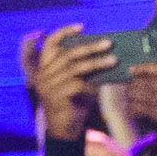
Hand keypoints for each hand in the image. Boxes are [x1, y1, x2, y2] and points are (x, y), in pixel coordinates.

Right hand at [20, 29, 98, 145]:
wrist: (64, 129)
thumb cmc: (72, 103)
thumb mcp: (75, 82)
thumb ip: (82, 69)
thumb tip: (105, 54)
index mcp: (44, 68)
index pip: (50, 45)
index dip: (64, 33)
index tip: (82, 26)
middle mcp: (43, 75)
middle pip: (66, 54)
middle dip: (89, 47)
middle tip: (108, 43)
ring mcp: (48, 86)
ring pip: (74, 68)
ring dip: (96, 62)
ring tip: (113, 60)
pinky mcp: (56, 97)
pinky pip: (78, 85)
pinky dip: (92, 83)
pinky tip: (104, 83)